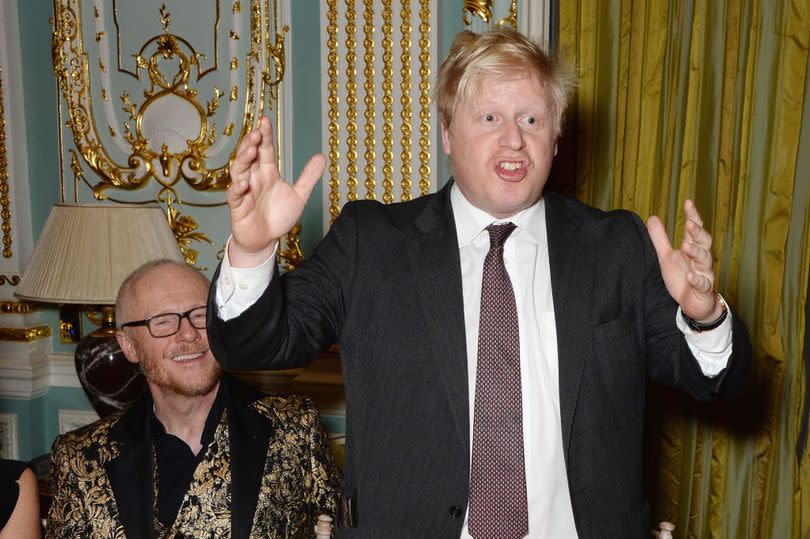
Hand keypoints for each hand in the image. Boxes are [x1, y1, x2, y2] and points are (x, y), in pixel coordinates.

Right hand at [227, 116, 325, 266]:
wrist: (265, 240)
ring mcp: (244, 190)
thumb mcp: (299, 195)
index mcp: (268, 172)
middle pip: (249, 156)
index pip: (265, 149)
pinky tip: (244, 182)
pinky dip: (238, 188)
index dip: (264, 135)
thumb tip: (322, 156)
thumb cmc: (278, 216)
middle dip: (251, 143)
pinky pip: (235, 195)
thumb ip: (308, 177)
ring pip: (239, 170)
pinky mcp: (238, 206)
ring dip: (243, 159)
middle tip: (257, 132)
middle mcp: (254, 178)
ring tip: (250, 149)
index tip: (265, 120)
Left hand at [646, 199, 722, 321]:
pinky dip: (697, 279)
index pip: (695, 230)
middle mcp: (701, 259)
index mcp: (693, 249)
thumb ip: (660, 239)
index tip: (688, 202)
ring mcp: (705, 274)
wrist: (694, 303)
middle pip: (704, 242)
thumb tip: (652, 217)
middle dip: (697, 233)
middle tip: (689, 223)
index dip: (693, 216)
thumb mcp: (667, 256)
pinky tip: (690, 275)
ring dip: (696, 253)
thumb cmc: (682, 277)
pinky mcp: (704, 290)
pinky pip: (703, 284)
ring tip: (686, 246)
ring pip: (705, 261)